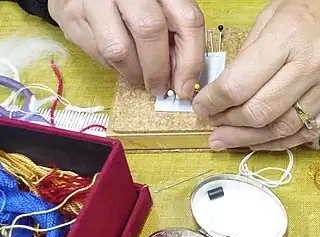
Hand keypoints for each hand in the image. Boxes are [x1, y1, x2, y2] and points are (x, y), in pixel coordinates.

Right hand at [48, 0, 204, 97]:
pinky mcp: (71, 13)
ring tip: (140, 77)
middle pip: (149, 30)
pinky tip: (120, 60)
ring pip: (118, 49)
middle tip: (160, 87)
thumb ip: (177, 35)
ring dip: (134, 73)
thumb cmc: (136, 2)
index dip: (190, 59)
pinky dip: (113, 65)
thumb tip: (183, 79)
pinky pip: (97, 52)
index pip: (187, 20)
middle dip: (157, 70)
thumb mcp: (162, 9)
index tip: (186, 85)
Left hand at [192, 0, 319, 150]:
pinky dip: (281, 142)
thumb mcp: (273, 15)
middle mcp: (313, 65)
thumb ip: (249, 54)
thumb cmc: (316, 6)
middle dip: (229, 123)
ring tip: (228, 140)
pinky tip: (261, 142)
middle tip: (213, 125)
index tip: (202, 106)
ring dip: (250, 139)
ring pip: (284, 128)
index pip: (240, 83)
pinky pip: (309, 133)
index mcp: (289, 37)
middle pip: (260, 111)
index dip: (214, 101)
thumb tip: (223, 90)